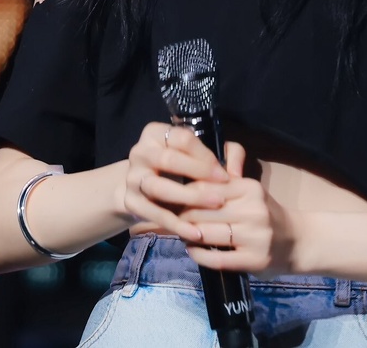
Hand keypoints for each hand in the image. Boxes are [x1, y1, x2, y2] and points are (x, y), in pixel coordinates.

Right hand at [120, 122, 229, 245]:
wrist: (140, 186)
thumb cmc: (178, 165)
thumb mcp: (198, 152)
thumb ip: (226, 153)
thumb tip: (236, 173)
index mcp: (156, 133)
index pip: (183, 139)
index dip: (205, 156)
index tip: (224, 175)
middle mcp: (140, 152)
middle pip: (168, 160)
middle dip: (198, 174)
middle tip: (221, 191)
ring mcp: (133, 178)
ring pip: (159, 187)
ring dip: (189, 198)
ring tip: (213, 207)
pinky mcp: (130, 202)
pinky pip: (154, 214)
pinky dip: (176, 224)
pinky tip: (195, 233)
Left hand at [179, 141, 300, 276]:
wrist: (296, 241)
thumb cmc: (264, 212)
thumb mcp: (250, 188)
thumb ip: (227, 174)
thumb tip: (198, 167)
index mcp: (249, 188)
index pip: (207, 187)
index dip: (186, 193)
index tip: (173, 197)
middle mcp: (253, 210)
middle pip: (203, 211)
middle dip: (182, 215)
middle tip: (171, 218)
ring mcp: (254, 236)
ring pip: (207, 234)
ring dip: (188, 235)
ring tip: (180, 233)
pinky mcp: (254, 260)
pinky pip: (217, 258)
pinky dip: (199, 255)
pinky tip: (192, 251)